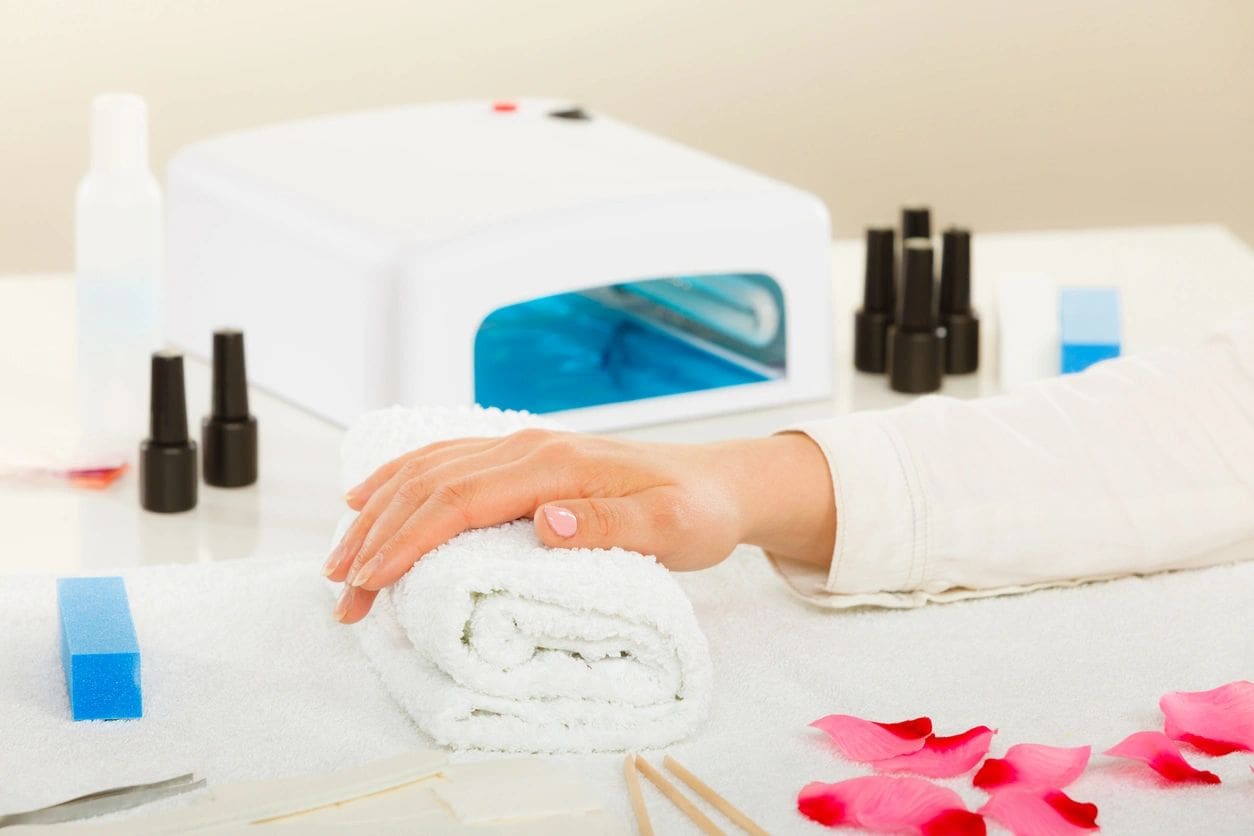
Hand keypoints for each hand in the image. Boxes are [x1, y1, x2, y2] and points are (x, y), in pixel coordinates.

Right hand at [323, 429, 834, 622]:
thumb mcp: (673, 528)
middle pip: (430, 485)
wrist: (719, 482)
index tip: (370, 582)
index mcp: (556, 465)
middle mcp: (529, 447)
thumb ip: (611, 525)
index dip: (408, 540)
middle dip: (376, 537)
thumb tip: (542, 521)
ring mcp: (523, 447)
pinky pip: (446, 461)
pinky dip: (401, 480)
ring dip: (378, 512)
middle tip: (340, 594)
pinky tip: (370, 498)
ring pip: (429, 470)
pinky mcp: (523, 458)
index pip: (460, 499)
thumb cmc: (697, 511)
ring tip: (340, 560)